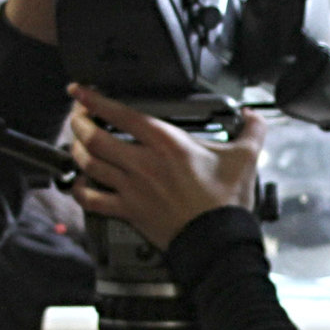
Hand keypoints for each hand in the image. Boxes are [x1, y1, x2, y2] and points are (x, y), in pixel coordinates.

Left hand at [67, 85, 265, 249]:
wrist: (218, 240)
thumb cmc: (226, 201)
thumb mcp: (246, 157)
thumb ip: (253, 130)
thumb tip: (254, 115)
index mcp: (167, 143)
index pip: (120, 114)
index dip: (93, 98)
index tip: (79, 90)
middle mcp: (143, 162)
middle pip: (94, 137)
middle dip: (78, 122)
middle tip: (76, 115)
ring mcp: (132, 188)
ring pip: (89, 164)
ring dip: (76, 150)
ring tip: (75, 142)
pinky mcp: (129, 211)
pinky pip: (93, 200)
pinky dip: (80, 190)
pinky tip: (79, 184)